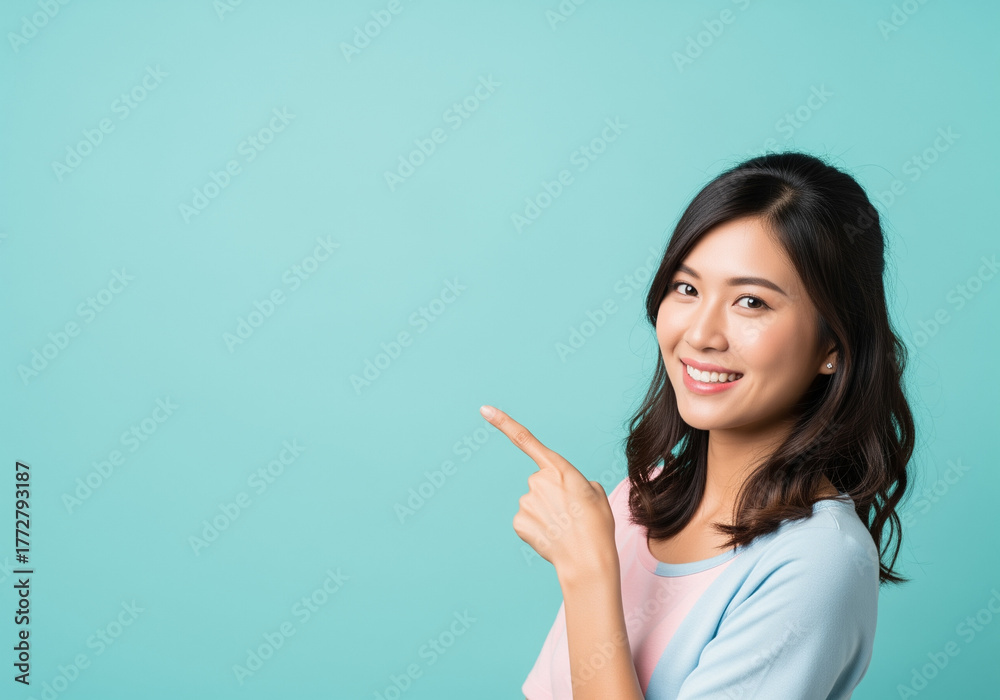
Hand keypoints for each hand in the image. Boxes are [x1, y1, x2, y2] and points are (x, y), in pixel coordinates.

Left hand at [480, 404, 619, 584]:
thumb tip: (569, 489)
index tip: (484, 410)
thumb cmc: (597, 526)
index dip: (503, 423)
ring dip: (545, 514)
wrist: (588, 559)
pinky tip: (551, 536)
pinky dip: (536, 529)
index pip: (525, 439)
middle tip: (570, 514)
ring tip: (563, 528)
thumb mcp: (596, 494)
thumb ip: (578, 482)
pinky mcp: (518, 521)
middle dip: (551, 496)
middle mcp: (537, 480)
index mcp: (559, 468)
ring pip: (533, 504)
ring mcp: (526, 501)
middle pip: (539, 484)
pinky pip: (526, 521)